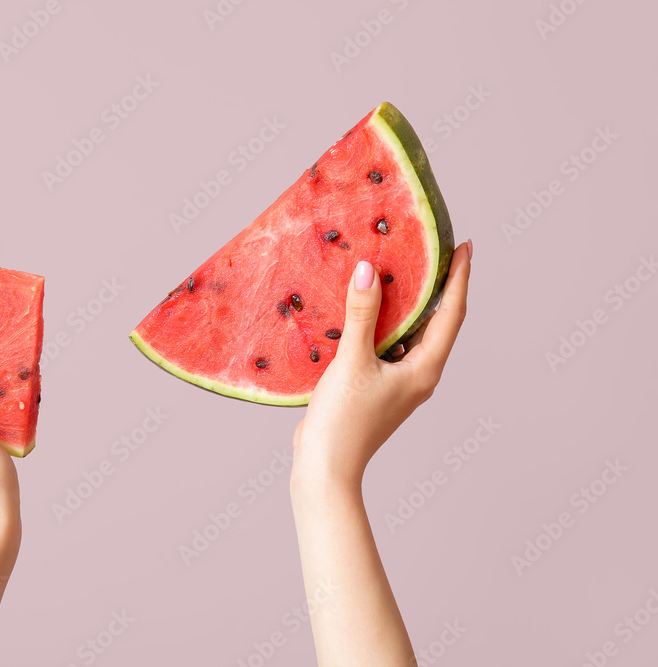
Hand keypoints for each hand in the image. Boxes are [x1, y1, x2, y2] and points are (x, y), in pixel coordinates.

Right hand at [292, 240, 471, 493]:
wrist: (326, 467)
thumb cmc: (344, 421)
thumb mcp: (352, 362)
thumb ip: (362, 315)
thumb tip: (369, 270)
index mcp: (424, 369)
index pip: (451, 314)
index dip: (460, 278)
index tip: (466, 246)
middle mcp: (418, 375)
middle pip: (434, 322)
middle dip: (435, 287)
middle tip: (429, 250)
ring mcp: (398, 384)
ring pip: (408, 335)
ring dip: (403, 306)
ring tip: (393, 272)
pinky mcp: (377, 389)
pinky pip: (386, 347)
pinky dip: (380, 326)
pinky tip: (361, 311)